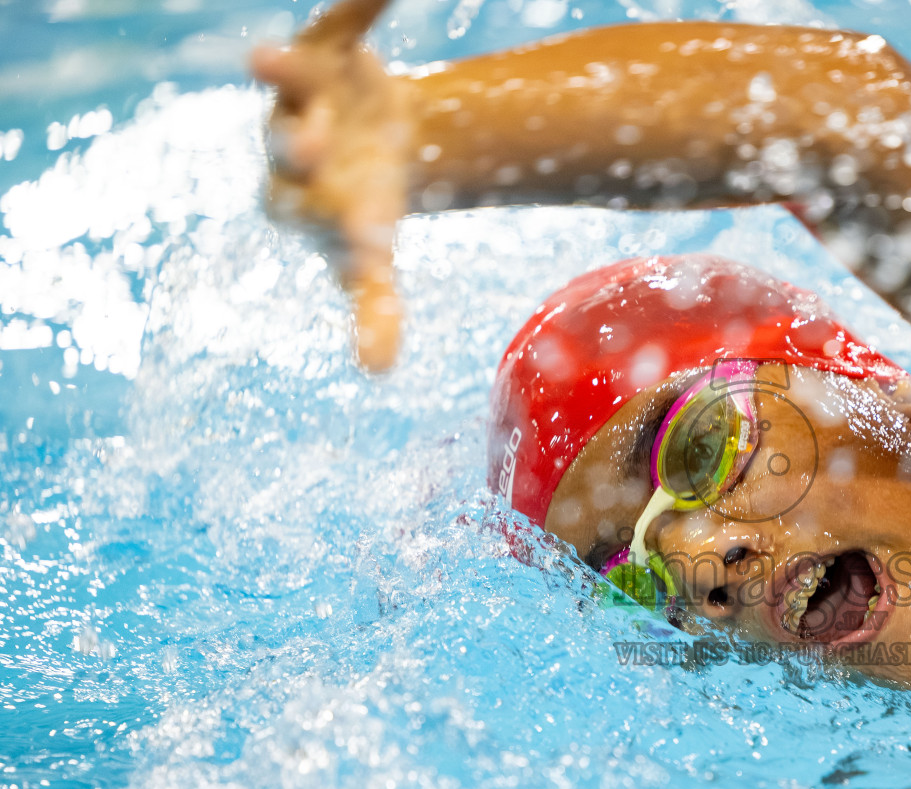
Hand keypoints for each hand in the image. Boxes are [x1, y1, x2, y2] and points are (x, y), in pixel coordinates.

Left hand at [251, 0, 410, 371]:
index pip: (301, 211)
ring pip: (289, 77)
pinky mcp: (332, 47)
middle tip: (307, 147)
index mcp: (295, 195)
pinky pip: (344, 20)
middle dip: (295, 142)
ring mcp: (305, 89)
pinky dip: (362, 4)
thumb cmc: (363, 208)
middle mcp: (288, 138)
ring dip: (284, 65)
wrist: (369, 144)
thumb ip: (375, 308)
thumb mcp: (370, 260)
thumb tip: (377, 372)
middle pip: (283, 142)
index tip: (369, 239)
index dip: (332, 224)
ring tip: (274, 54)